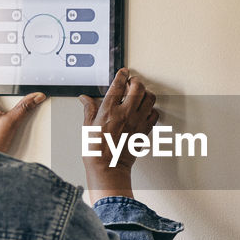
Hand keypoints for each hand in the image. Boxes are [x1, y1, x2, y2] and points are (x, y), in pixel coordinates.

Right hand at [78, 69, 157, 199]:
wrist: (107, 167)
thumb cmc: (96, 150)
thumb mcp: (88, 126)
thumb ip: (89, 109)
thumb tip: (85, 99)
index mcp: (109, 110)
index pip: (118, 85)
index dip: (122, 75)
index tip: (123, 72)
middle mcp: (125, 114)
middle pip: (138, 88)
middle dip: (136, 81)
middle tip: (132, 83)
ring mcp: (137, 122)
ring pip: (150, 98)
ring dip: (145, 93)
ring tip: (140, 95)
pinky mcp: (144, 131)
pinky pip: (155, 114)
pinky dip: (152, 109)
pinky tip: (145, 111)